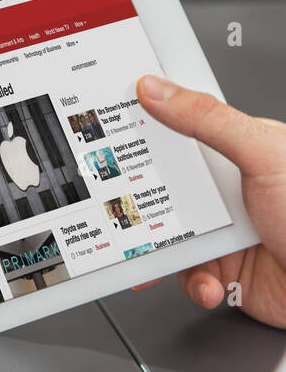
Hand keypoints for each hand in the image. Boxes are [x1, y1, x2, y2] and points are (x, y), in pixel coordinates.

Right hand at [136, 75, 285, 327]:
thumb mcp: (263, 154)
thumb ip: (208, 120)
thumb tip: (157, 89)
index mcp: (236, 149)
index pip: (179, 126)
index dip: (143, 124)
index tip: (108, 124)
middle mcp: (225, 187)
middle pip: (161, 181)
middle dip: (136, 192)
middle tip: (116, 196)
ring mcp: (221, 227)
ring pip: (165, 230)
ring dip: (158, 248)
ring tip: (157, 254)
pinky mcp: (221, 266)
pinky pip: (185, 272)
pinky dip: (191, 281)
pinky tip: (209, 281)